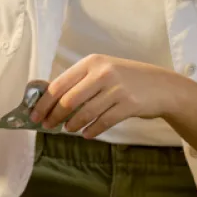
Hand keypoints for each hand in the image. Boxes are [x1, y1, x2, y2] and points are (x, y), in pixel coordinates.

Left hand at [30, 55, 184, 138]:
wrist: (162, 85)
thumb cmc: (126, 78)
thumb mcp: (102, 71)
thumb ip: (79, 81)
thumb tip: (49, 99)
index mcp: (91, 63)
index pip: (59, 84)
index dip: (44, 102)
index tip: (34, 115)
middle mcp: (102, 73)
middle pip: (69, 100)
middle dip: (54, 116)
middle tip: (48, 126)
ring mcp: (116, 89)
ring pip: (85, 113)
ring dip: (73, 125)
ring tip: (68, 129)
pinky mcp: (129, 105)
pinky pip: (103, 122)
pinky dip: (92, 130)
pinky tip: (87, 134)